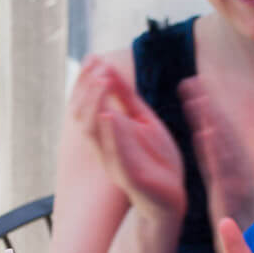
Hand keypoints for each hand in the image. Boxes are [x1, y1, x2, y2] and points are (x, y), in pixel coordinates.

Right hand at [72, 56, 185, 219]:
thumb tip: (107, 68)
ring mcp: (113, 163)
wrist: (172, 196)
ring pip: (93, 132)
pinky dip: (111, 133)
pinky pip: (115, 154)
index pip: (83, 104)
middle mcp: (103, 148)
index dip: (84, 81)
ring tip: (102, 81)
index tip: (92, 57)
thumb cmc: (156, 158)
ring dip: (95, 104)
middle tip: (97, 66)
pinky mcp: (130, 177)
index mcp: (104, 135)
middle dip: (86, 88)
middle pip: (81, 115)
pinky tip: (110, 114)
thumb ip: (126, 97)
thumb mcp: (142, 119)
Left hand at [178, 74, 253, 232]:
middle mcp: (238, 162)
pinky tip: (205, 134)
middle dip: (208, 105)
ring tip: (197, 101)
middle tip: (192, 82)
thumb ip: (210, 152)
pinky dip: (215, 150)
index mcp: (231, 158)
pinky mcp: (234, 193)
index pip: (217, 127)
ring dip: (212, 121)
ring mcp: (238, 177)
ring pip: (225, 144)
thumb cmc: (232, 204)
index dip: (205, 104)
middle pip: (223, 130)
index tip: (190, 83)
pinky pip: (224, 168)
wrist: (246, 236)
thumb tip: (201, 127)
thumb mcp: (219, 175)